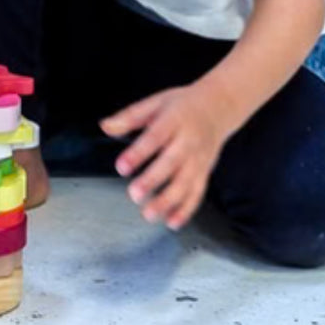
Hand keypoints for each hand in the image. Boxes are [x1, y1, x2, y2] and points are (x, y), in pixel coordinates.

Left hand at [99, 84, 229, 230]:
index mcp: (174, 120)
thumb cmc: (183, 104)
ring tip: (148, 213)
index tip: (121, 167)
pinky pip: (197, 193)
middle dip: (152, 181)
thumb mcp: (156, 102)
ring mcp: (199, 159)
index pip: (154, 138)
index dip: (138, 153)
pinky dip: (186, 210)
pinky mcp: (205, 172)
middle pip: (171, 163)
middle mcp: (189, 141)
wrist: (218, 106)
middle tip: (134, 194)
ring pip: (185, 183)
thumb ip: (130, 116)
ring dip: (168, 201)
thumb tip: (105, 126)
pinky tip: (171, 222)